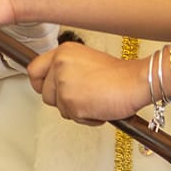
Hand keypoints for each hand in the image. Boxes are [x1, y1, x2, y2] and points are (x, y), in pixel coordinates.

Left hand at [29, 42, 150, 125]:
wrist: (136, 82)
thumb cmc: (119, 75)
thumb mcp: (86, 61)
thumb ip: (67, 70)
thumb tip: (55, 83)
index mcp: (63, 52)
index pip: (34, 70)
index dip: (40, 84)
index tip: (47, 89)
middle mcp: (59, 65)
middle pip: (45, 94)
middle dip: (62, 101)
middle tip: (82, 97)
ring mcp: (64, 84)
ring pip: (59, 108)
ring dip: (75, 110)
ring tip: (94, 100)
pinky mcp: (71, 102)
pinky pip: (73, 118)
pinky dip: (86, 118)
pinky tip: (99, 108)